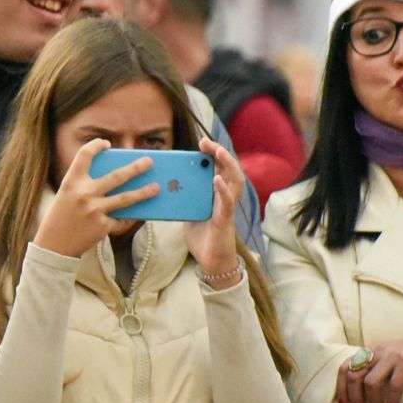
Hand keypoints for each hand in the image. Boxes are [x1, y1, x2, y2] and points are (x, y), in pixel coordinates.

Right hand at [31, 139, 160, 257]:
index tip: (106, 144)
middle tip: (150, 161)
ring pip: (125, 198)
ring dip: (143, 192)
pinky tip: (137, 215)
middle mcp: (83, 194)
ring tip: (156, 188)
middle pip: (116, 176)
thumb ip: (85, 186)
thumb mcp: (66, 196)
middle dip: (135, 168)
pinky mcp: (102, 226)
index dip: (96, 146)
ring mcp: (94, 210)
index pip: (84, 155)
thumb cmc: (60, 218)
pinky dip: (129, 217)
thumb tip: (116, 179)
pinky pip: (121, 219)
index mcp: (71, 182)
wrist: (52, 246)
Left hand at [183, 137, 241, 275]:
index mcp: (217, 193)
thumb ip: (185, 198)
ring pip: (234, 181)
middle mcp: (225, 197)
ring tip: (218, 152)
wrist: (210, 261)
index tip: (202, 143)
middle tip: (206, 142)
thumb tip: (167, 185)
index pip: (219, 168)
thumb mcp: (190, 212)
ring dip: (227, 165)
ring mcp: (227, 207)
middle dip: (219, 153)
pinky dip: (222, 190)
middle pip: (228, 169)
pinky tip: (217, 180)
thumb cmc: (202, 236)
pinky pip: (227, 202)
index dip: (213, 154)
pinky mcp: (225, 220)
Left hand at [335, 336, 402, 402]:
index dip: (340, 386)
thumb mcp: (389, 360)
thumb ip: (375, 368)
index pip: (344, 367)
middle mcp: (377, 351)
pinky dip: (392, 400)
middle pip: (353, 375)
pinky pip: (394, 385)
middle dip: (353, 396)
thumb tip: (359, 390)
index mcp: (370, 351)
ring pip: (370, 382)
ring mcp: (391, 356)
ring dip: (372, 399)